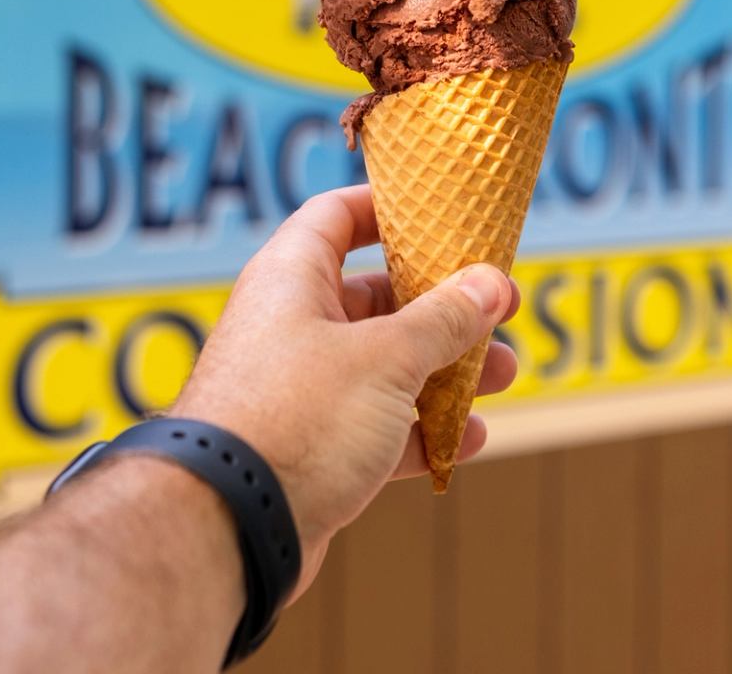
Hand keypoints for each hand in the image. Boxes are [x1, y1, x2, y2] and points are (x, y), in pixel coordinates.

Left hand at [171, 184, 518, 596]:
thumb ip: (443, 319)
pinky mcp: (309, 449)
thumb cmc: (296, 419)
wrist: (227, 525)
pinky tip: (467, 440)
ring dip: (445, 372)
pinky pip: (375, 428)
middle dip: (444, 308)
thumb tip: (491, 283)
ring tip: (504, 376)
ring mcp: (298, 390)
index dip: (390, 207)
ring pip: (383, 367)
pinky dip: (420, 431)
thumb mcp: (385, 358)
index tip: (446, 211)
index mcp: (292, 279)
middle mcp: (289, 326)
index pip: (337, 217)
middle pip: (376, 298)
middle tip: (501, 312)